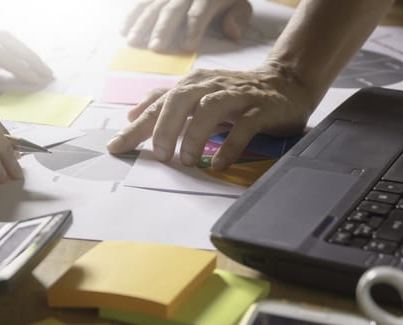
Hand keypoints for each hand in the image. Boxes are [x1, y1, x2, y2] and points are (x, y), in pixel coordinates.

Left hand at [106, 65, 312, 169]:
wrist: (285, 83)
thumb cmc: (235, 95)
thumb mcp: (198, 95)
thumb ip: (166, 103)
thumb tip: (133, 115)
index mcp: (193, 84)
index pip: (158, 104)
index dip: (136, 126)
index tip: (116, 147)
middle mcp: (211, 86)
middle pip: (180, 100)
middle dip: (165, 128)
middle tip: (160, 156)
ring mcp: (237, 95)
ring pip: (210, 108)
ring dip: (194, 136)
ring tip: (188, 160)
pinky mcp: (261, 108)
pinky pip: (244, 126)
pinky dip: (230, 146)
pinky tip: (219, 164)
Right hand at [122, 0, 251, 51]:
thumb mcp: (240, 3)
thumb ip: (238, 17)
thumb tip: (232, 33)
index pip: (199, 13)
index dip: (193, 29)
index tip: (188, 47)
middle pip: (173, 10)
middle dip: (164, 29)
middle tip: (157, 47)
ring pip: (154, 7)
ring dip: (142, 24)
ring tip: (134, 42)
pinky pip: (142, 4)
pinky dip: (131, 16)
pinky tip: (124, 30)